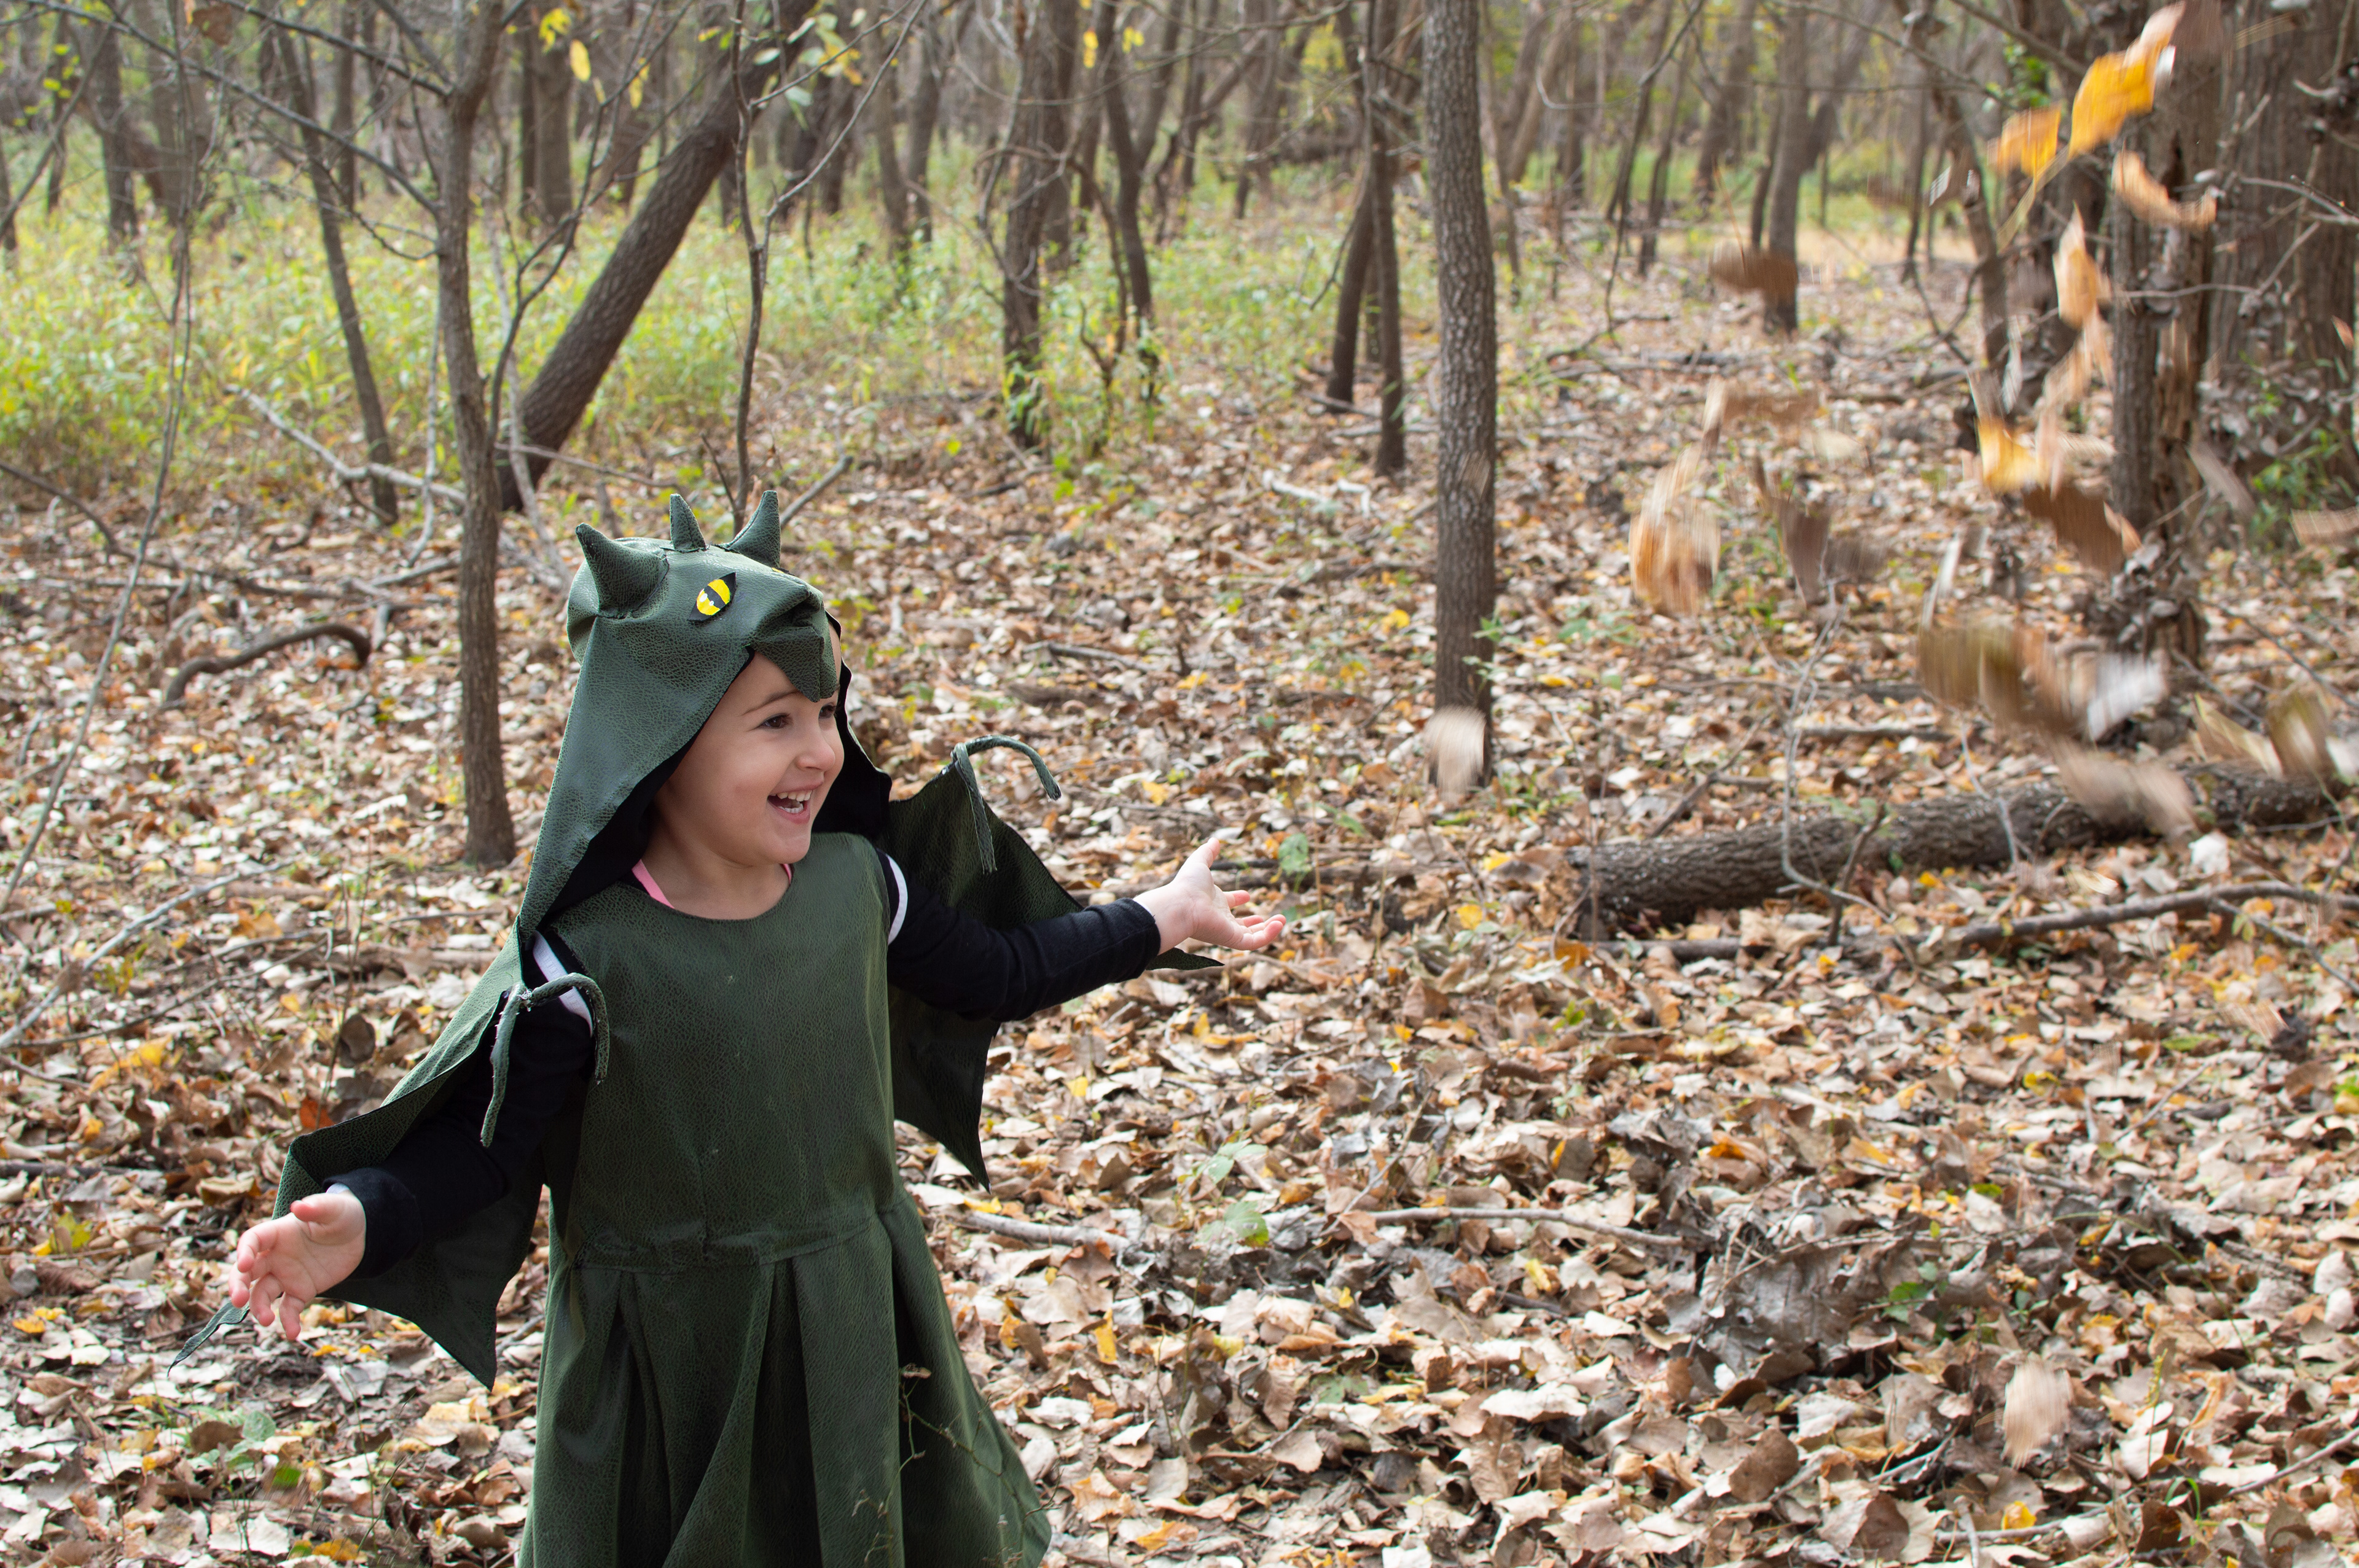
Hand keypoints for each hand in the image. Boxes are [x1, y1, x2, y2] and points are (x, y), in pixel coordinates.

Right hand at [227, 1190, 364, 1342]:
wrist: (360, 1233)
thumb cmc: (341, 1214)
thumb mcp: (333, 1208)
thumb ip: (316, 1207)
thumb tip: (299, 1206)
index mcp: (278, 1233)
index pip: (252, 1241)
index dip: (244, 1252)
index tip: (244, 1264)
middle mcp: (276, 1256)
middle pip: (247, 1272)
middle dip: (238, 1286)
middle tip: (238, 1300)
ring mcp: (286, 1275)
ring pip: (262, 1294)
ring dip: (259, 1308)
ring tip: (266, 1321)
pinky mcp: (301, 1290)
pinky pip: (288, 1308)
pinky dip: (288, 1322)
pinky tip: (293, 1333)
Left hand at [1134, 835, 1287, 953]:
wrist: (1181, 905)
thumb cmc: (1188, 885)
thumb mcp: (1200, 862)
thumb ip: (1207, 852)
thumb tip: (1214, 840)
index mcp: (1213, 902)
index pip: (1227, 904)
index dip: (1237, 899)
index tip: (1247, 895)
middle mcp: (1220, 918)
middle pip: (1240, 924)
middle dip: (1256, 922)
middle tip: (1272, 918)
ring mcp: (1227, 930)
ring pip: (1250, 936)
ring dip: (1267, 930)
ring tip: (1282, 921)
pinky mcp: (1232, 939)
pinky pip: (1254, 942)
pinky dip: (1268, 936)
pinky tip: (1279, 924)